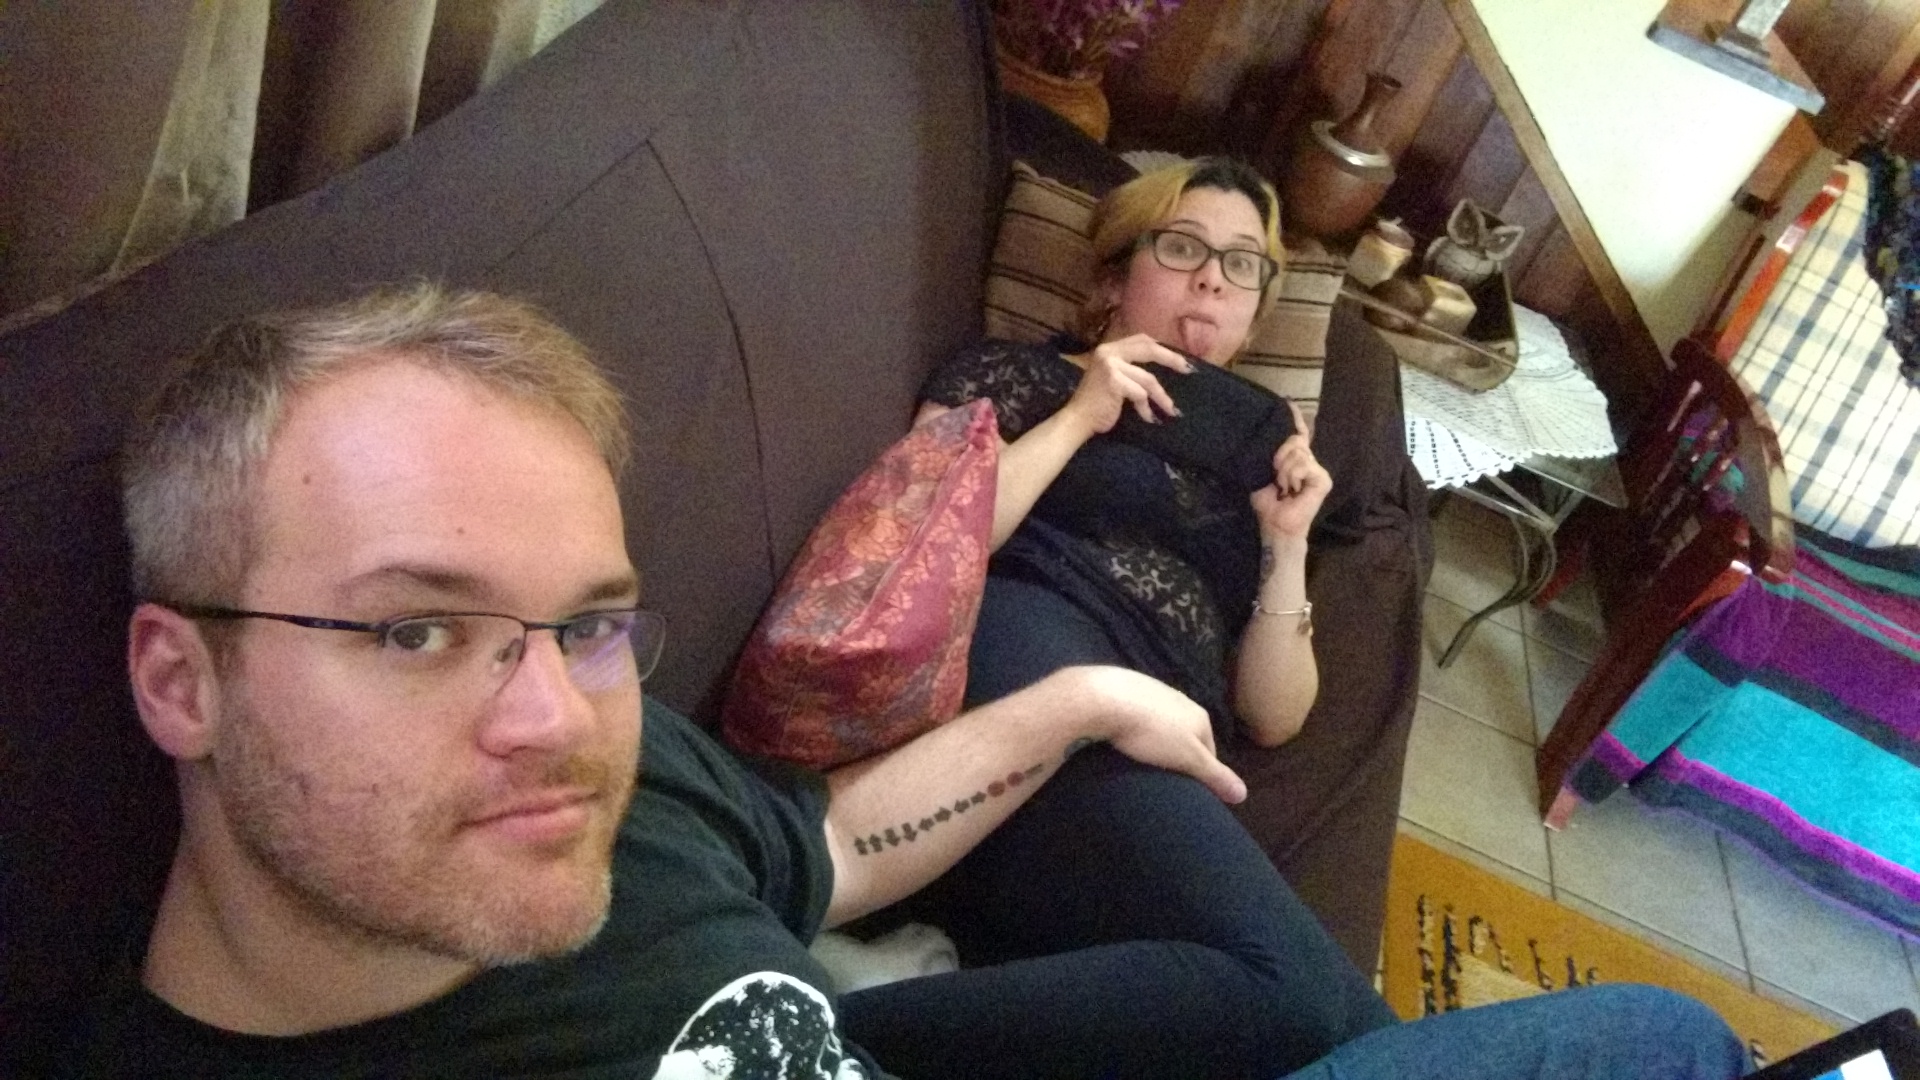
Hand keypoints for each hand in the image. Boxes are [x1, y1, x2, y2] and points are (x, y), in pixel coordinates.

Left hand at [1051, 666, 1245, 803]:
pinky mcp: (1127, 688)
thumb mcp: (1188, 759)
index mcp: (1199, 716)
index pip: (1210, 750)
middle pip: (1187, 735)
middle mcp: (1181, 699)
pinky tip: (1124, 738)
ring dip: (1157, 740)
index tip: (1188, 790)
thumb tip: (1244, 794)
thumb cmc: (1151, 732)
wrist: (1104, 698)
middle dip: (1179, 754)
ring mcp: (1153, 691)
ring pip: (1163, 723)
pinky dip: (1136, 727)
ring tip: (1143, 760)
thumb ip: (1215, 775)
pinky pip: (1139, 714)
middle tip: (1164, 777)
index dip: (1202, 772)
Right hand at [1059, 334, 1192, 437]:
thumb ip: (1130, 368)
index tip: (1179, 359)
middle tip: (1189, 370)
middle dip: (1172, 359)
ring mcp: (1110, 365)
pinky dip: (1146, 408)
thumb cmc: (1097, 403)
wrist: (1077, 420)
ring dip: (1162, 397)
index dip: (1162, 348)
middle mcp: (1108, 352)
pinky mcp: (1114, 381)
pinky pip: (1140, 394)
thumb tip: (1163, 367)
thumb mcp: (1114, 378)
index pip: (1141, 340)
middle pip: (1149, 349)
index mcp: (1108, 348)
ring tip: (1171, 410)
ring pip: (1147, 379)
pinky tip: (1149, 418)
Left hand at [1250, 400, 1330, 539]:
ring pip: (1297, 453)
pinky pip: (1305, 465)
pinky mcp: (1323, 479)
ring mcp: (1318, 470)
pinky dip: (1293, 476)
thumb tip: (1267, 437)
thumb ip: (1269, 455)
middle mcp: (1309, 462)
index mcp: (1295, 460)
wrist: (1275, 524)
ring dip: (1284, 471)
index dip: (1294, 418)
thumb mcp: (1263, 472)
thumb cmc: (1268, 502)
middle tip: (1276, 476)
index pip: (1297, 434)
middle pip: (1294, 440)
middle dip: (1279, 456)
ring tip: (1284, 487)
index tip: (1287, 403)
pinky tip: (1293, 489)